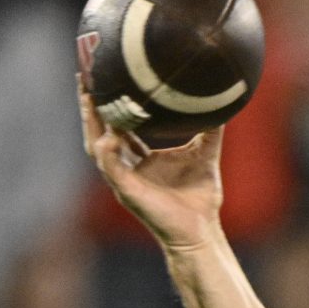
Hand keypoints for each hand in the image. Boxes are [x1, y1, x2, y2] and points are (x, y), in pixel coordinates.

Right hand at [79, 78, 224, 252]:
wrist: (201, 231)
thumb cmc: (200, 198)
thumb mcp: (206, 153)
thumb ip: (211, 128)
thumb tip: (224, 101)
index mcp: (140, 159)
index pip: (117, 126)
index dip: (109, 103)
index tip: (105, 76)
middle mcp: (127, 168)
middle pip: (99, 131)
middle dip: (90, 106)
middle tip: (84, 78)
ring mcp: (124, 180)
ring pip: (97, 147)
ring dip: (91, 124)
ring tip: (88, 99)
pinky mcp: (128, 193)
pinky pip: (112, 170)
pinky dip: (108, 154)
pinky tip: (108, 137)